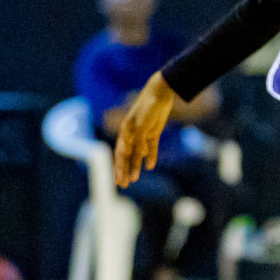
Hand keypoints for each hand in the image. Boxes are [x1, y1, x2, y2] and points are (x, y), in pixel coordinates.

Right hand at [114, 71, 176, 186]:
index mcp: (125, 132)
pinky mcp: (153, 133)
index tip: (119, 180)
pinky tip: (150, 166)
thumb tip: (134, 154)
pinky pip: (151, 148)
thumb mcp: (143, 124)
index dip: (119, 168)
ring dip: (135, 166)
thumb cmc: (148, 107)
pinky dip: (150, 156)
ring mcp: (142, 134)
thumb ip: (138, 139)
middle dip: (124, 171)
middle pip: (126, 157)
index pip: (120, 154)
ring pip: (138, 154)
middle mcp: (131, 135)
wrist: (160, 94)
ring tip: (134, 179)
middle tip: (123, 185)